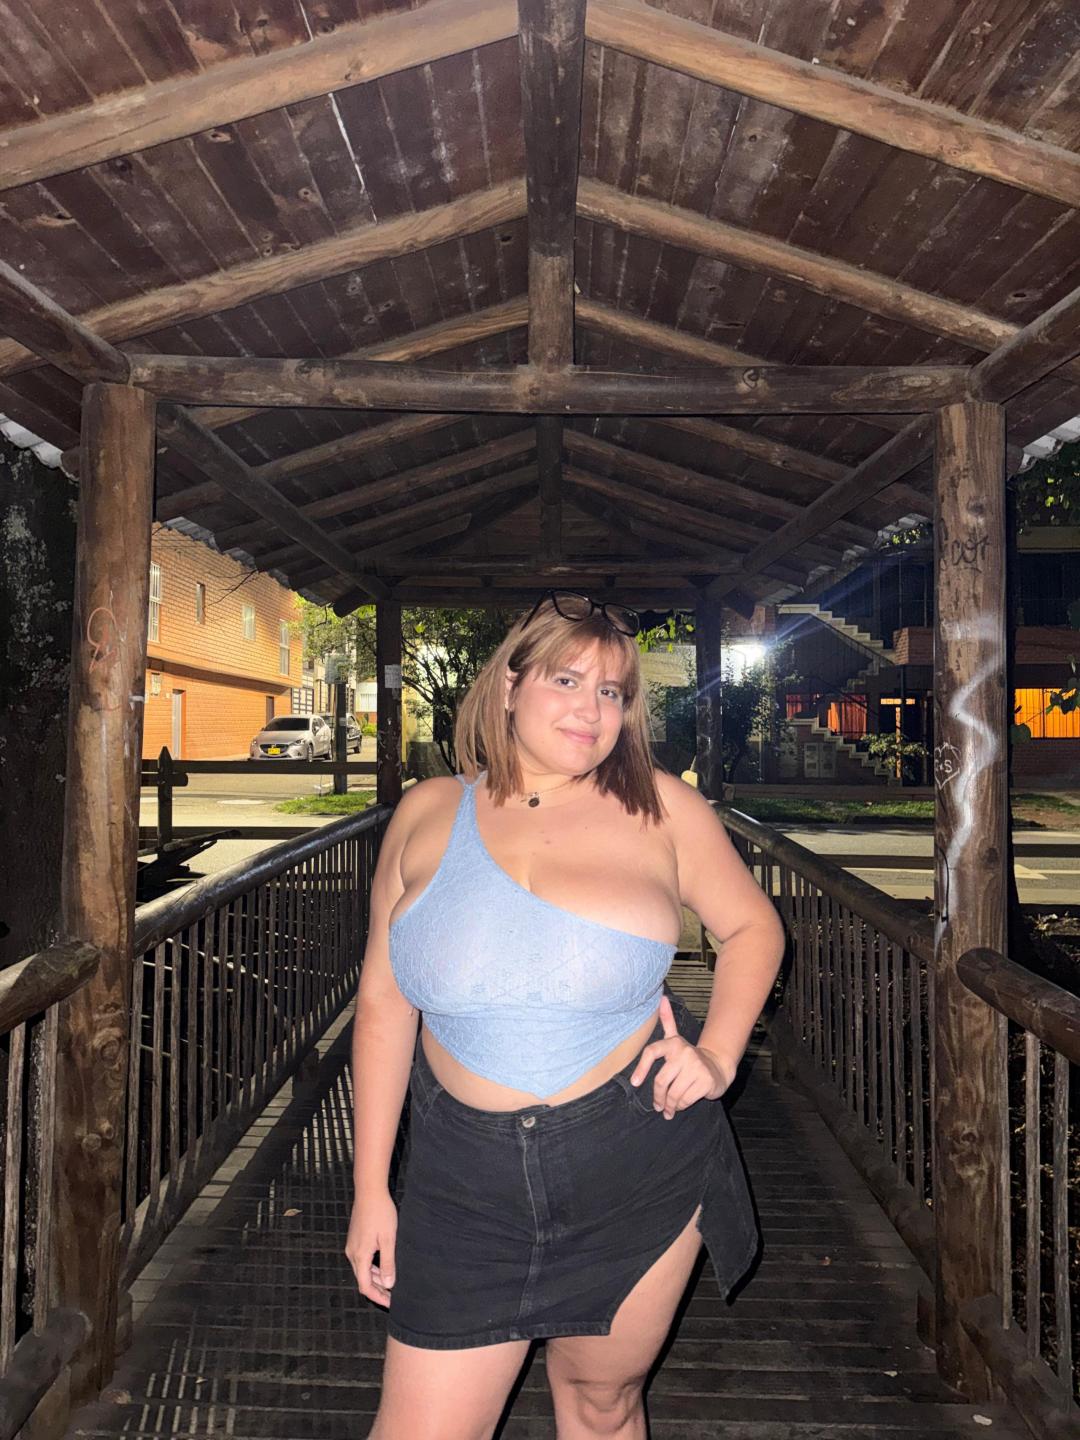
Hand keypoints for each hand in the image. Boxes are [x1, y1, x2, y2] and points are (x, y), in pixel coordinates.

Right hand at [345, 1187, 397, 1306]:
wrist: (369, 1191)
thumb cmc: (381, 1213)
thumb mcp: (389, 1240)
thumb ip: (388, 1263)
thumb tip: (389, 1284)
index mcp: (360, 1256)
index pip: (365, 1286)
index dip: (378, 1297)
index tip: (391, 1304)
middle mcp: (352, 1253)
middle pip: (363, 1279)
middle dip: (379, 1289)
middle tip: (394, 1295)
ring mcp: (352, 1245)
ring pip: (363, 1269)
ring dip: (377, 1277)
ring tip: (393, 1280)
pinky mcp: (355, 1238)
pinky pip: (363, 1259)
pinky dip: (373, 1266)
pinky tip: (385, 1264)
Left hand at [630, 995, 734, 1117]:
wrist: (718, 1067)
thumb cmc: (689, 1057)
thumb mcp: (676, 1039)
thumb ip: (667, 1021)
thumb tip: (661, 997)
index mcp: (674, 1043)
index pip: (652, 1052)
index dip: (641, 1067)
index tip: (635, 1082)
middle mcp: (684, 1053)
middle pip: (661, 1081)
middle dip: (658, 1098)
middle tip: (658, 1106)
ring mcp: (696, 1067)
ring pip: (673, 1093)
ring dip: (669, 1105)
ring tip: (669, 1109)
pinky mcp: (705, 1081)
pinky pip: (685, 1100)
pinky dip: (681, 1106)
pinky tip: (681, 1106)